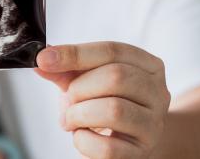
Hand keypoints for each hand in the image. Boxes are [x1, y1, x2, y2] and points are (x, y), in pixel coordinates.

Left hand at [35, 42, 170, 158]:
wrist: (128, 140)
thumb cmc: (105, 103)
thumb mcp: (86, 80)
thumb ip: (64, 69)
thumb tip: (41, 60)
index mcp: (148, 66)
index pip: (112, 51)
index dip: (74, 53)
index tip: (43, 59)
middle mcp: (158, 92)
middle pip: (116, 77)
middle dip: (79, 88)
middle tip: (68, 100)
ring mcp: (153, 124)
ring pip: (114, 111)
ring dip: (78, 114)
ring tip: (70, 119)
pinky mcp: (141, 152)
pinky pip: (108, 147)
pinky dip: (83, 141)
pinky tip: (81, 135)